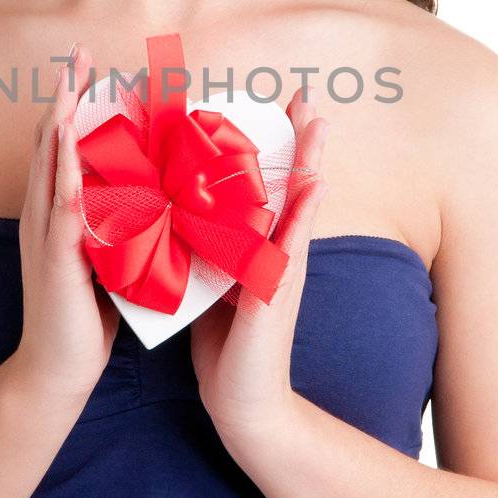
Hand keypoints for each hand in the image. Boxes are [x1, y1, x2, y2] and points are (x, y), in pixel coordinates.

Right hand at [11, 42, 119, 405]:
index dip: (74, 103)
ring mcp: (47, 236)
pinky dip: (65, 176)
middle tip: (77, 52)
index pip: (64, 147)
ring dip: (59, 121)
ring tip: (69, 82)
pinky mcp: (57, 260)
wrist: (55, 372)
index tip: (90, 66)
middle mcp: (45, 216)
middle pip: (51, 141)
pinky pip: (60, 211)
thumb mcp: (106, 258)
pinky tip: (70, 152)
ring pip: (51, 166)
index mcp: (59, 214)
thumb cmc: (86, 317)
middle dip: (63, 95)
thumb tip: (149, 195)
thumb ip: (117, 223)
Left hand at [189, 88, 328, 439]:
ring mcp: (284, 268)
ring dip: (311, 160)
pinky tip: (314, 181)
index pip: (270, 189)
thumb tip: (180, 221)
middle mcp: (278, 252)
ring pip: (301, 202)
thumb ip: (207, 253)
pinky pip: (294, 241)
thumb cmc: (226, 348)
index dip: (276, 150)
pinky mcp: (279, 288)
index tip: (278, 108)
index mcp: (260, 249)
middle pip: (295, 184)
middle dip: (301, 140)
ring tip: (317, 119)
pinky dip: (305, 208)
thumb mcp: (211, 287)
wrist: (245, 403)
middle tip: (307, 94)